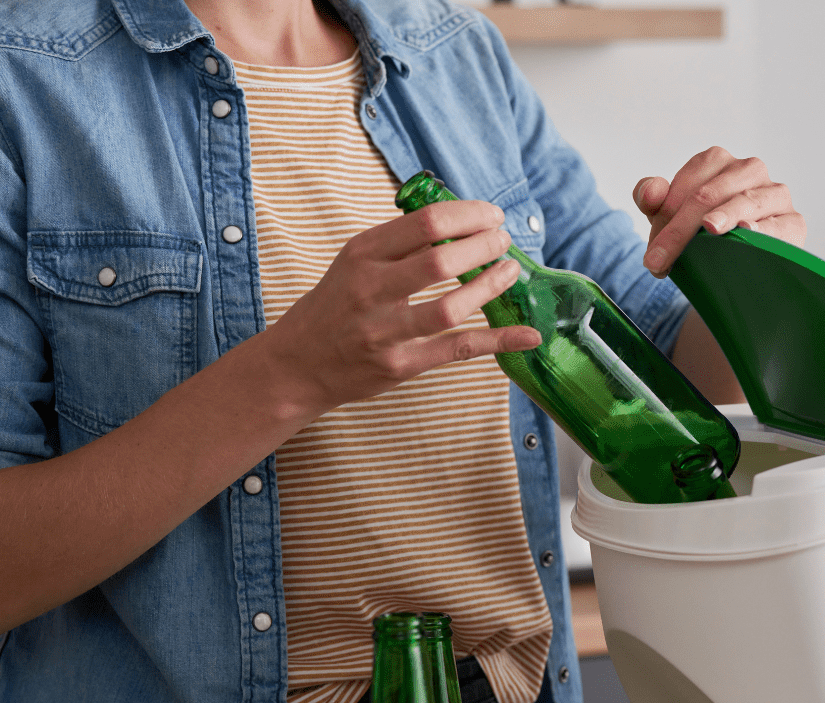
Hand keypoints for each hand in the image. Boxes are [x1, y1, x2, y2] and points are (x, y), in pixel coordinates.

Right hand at [256, 199, 542, 417]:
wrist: (296, 364)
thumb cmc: (335, 306)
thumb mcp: (354, 262)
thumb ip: (399, 245)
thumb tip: (459, 222)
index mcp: (361, 254)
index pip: (424, 224)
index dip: (467, 215)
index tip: (491, 215)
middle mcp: (370, 289)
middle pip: (440, 261)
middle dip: (483, 246)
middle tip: (504, 240)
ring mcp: (384, 331)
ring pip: (450, 307)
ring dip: (490, 287)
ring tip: (511, 271)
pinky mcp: (400, 365)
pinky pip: (457, 349)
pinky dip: (497, 341)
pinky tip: (528, 335)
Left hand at [634, 147, 804, 277]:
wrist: (741, 267)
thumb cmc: (704, 234)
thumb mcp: (671, 216)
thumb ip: (652, 198)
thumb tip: (649, 191)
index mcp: (718, 161)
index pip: (687, 182)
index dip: (665, 216)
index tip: (652, 253)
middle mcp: (749, 169)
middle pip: (709, 193)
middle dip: (681, 229)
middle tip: (659, 262)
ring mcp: (775, 193)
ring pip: (743, 201)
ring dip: (723, 217)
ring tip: (708, 230)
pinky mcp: (793, 222)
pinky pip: (777, 224)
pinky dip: (762, 228)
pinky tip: (748, 230)